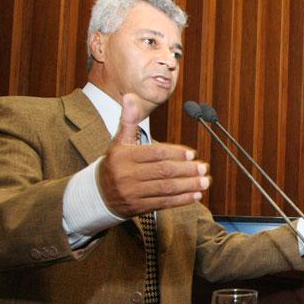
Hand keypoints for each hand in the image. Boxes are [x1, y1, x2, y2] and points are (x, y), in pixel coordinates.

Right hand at [97, 94, 210, 216]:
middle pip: (162, 172)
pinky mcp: (138, 208)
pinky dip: (181, 200)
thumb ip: (128, 120)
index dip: (175, 154)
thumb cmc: (115, 164)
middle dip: (186, 170)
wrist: (98, 194)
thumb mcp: (118, 142)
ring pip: (165, 189)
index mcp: (123, 156)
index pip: (154, 153)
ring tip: (205, 182)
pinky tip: (195, 195)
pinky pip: (163, 203)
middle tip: (203, 168)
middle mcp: (126, 175)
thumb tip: (130, 96)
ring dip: (188, 186)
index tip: (192, 154)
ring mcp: (132, 193)